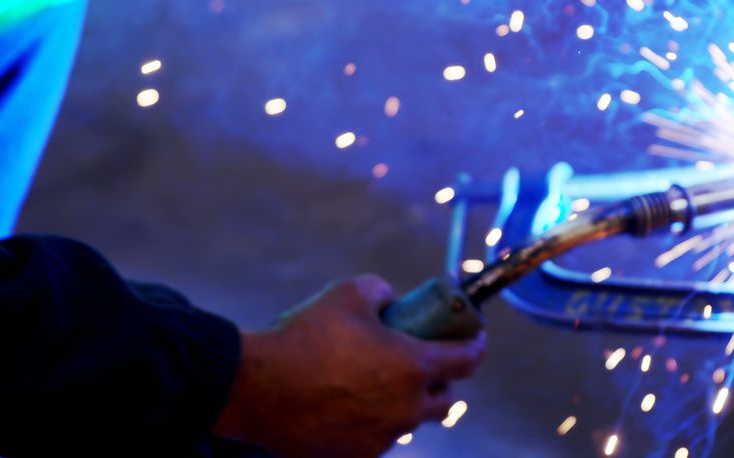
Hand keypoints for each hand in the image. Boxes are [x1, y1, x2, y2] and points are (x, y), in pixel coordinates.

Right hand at [213, 275, 485, 456]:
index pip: (467, 360)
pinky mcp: (355, 455)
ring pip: (409, 420)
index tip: (475, 336)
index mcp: (414, 368)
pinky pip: (378, 436)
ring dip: (406, 401)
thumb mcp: (351, 293)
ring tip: (378, 381)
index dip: (476, 344)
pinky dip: (375, 420)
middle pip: (446, 400)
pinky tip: (351, 402)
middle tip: (424, 360)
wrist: (258, 387)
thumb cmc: (307, 336)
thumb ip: (384, 292)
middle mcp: (405, 409)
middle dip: (442, 379)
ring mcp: (381, 437)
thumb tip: (393, 301)